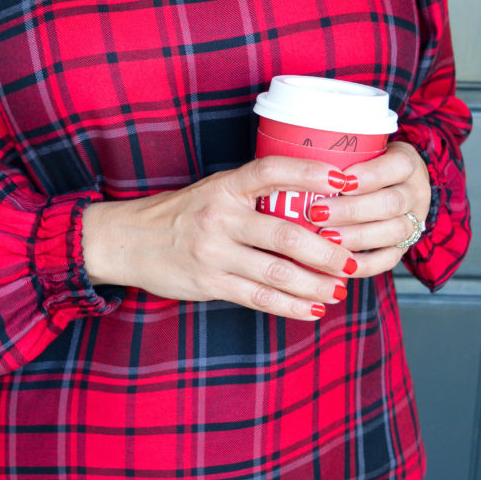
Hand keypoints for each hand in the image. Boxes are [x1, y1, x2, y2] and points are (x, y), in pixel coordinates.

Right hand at [81, 156, 359, 320]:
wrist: (126, 240)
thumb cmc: (181, 214)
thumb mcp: (214, 191)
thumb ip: (254, 196)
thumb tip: (314, 204)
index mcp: (226, 185)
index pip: (273, 171)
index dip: (311, 173)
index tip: (345, 180)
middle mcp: (220, 215)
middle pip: (286, 233)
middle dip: (327, 250)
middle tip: (353, 259)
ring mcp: (213, 251)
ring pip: (276, 271)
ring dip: (315, 283)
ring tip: (339, 288)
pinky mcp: (208, 282)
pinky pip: (258, 297)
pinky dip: (290, 305)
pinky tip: (313, 308)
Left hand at [315, 142, 430, 277]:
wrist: (394, 186)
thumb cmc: (367, 165)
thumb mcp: (363, 150)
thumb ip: (340, 155)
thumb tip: (301, 163)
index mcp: (408, 164)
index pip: (398, 165)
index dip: (369, 176)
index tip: (338, 181)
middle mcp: (416, 193)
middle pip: (392, 203)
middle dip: (352, 210)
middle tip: (316, 213)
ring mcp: (414, 221)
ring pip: (395, 232)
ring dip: (357, 237)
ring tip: (325, 238)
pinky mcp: (404, 247)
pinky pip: (389, 260)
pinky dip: (364, 264)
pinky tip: (340, 263)